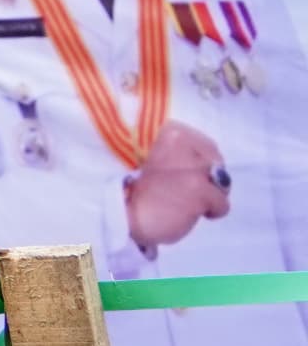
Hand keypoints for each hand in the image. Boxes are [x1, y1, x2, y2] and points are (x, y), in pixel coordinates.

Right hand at [129, 120, 231, 249]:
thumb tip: (217, 168)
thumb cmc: (138, 190)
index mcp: (169, 131)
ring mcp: (192, 165)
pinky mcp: (199, 188)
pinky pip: (223, 203)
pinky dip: (211, 212)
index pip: (206, 145)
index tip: (183, 175)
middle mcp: (182, 141)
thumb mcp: (157, 160)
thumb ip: (184, 155)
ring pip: (222, 183)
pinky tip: (188, 212)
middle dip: (208, 178)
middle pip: (217, 163)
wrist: (122, 215)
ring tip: (184, 201)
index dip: (201, 163)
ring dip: (210, 195)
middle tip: (182, 190)